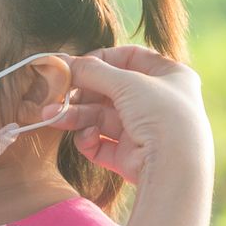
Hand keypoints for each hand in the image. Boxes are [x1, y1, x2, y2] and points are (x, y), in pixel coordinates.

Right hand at [45, 46, 211, 183]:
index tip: (78, 64)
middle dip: (80, 92)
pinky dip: (89, 139)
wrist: (175, 167)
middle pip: (110, 90)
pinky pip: (102, 143)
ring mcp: (144, 130)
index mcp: (170, 76)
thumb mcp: (126, 82)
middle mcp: (159, 102)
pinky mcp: (131, 157)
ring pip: (101, 117)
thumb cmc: (161, 114)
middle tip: (56, 93)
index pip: (131, 58)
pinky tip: (88, 137)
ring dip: (75, 115)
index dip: (103, 59)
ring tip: (51, 116)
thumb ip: (92, 70)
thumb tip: (63, 61)